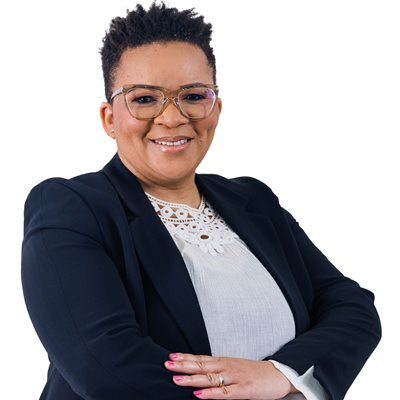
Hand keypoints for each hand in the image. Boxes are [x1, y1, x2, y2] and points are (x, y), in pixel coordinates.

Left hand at [164, 353, 298, 398]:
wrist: (278, 375)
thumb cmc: (254, 372)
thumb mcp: (234, 367)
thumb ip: (218, 369)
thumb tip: (201, 371)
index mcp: (224, 361)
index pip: (201, 358)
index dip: (185, 357)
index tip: (171, 356)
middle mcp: (226, 367)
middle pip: (201, 366)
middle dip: (183, 365)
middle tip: (167, 364)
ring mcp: (234, 378)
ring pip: (209, 378)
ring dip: (192, 379)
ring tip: (176, 379)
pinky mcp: (242, 390)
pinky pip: (223, 393)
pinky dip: (210, 394)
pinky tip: (198, 395)